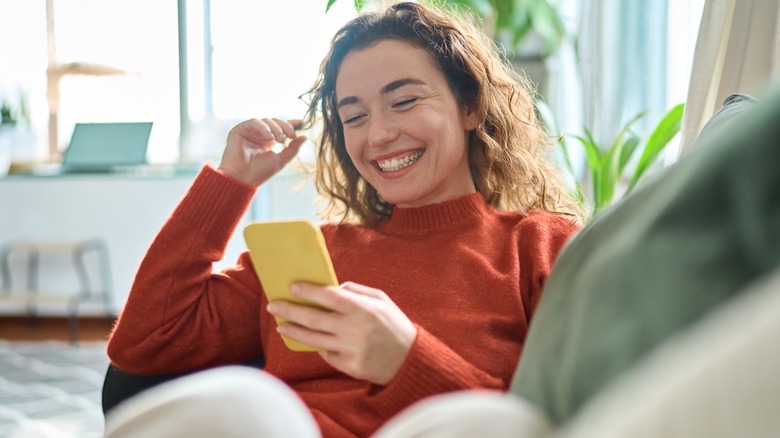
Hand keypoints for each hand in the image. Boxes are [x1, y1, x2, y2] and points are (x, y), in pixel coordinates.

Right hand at [218, 118, 306, 186]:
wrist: (242, 178)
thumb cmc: (259, 172)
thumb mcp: (281, 160)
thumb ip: (293, 149)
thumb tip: (304, 137)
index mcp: (268, 141)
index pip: (281, 128)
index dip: (291, 124)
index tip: (302, 122)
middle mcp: (259, 135)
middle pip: (275, 122)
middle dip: (285, 127)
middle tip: (291, 136)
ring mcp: (250, 132)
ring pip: (266, 120)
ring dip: (276, 128)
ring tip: (279, 140)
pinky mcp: (240, 130)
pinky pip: (255, 122)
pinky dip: (264, 127)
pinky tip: (269, 137)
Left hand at [267, 282, 417, 384]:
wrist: (410, 360)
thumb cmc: (395, 325)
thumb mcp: (382, 300)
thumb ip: (357, 291)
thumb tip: (333, 287)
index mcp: (362, 309)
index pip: (329, 296)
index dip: (308, 291)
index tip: (292, 287)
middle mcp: (354, 329)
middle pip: (313, 318)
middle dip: (290, 310)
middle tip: (274, 305)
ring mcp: (350, 349)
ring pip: (313, 339)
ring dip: (293, 331)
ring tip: (280, 325)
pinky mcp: (349, 366)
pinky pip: (326, 354)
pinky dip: (318, 346)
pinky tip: (311, 340)